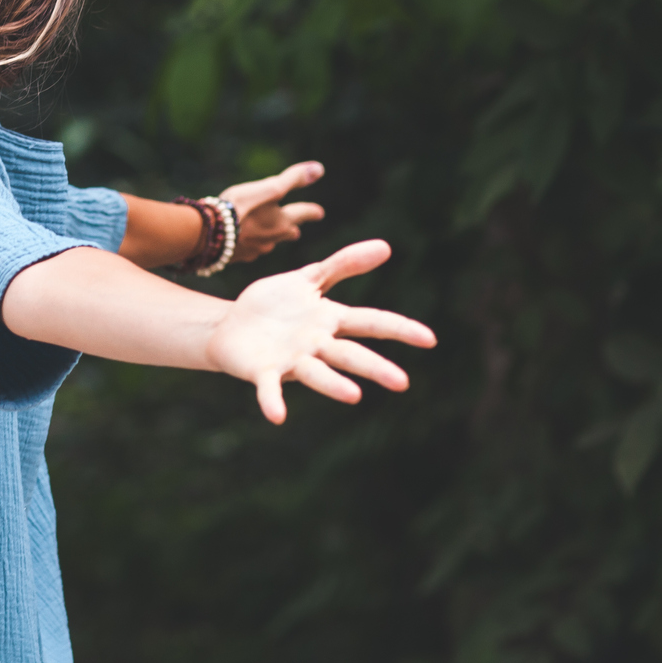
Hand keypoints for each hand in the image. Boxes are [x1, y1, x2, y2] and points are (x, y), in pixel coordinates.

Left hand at [205, 239, 435, 424]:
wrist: (231, 325)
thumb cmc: (276, 304)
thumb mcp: (309, 278)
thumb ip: (344, 264)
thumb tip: (386, 246)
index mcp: (330, 320)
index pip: (371, 322)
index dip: (400, 329)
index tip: (430, 339)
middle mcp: (316, 345)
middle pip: (349, 355)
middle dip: (375, 368)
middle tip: (402, 382)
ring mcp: (291, 360)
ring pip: (317, 374)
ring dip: (334, 385)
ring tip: (354, 396)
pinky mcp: (263, 372)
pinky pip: (269, 389)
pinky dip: (273, 401)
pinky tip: (277, 416)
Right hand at [218, 161, 326, 264]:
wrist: (209, 234)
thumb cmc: (240, 208)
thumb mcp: (269, 188)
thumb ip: (293, 179)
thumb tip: (319, 168)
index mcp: (283, 222)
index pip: (303, 214)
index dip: (312, 211)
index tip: (319, 212)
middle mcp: (272, 239)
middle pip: (287, 233)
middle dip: (291, 229)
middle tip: (295, 228)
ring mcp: (254, 250)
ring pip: (268, 242)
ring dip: (269, 237)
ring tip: (266, 233)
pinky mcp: (237, 257)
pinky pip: (247, 249)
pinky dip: (247, 242)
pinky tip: (240, 240)